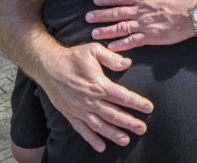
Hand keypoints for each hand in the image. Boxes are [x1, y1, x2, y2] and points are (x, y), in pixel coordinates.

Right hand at [36, 43, 153, 151]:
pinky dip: (92, 139)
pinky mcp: (70, 114)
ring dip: (113, 134)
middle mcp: (90, 100)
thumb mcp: (93, 50)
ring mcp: (79, 109)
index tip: (149, 108)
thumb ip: (111, 58)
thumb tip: (127, 63)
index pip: (121, 96)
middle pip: (113, 114)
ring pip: (99, 125)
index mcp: (98, 84)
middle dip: (129, 122)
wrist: (48, 66)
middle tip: (143, 129)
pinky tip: (101, 147)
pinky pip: (82, 130)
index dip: (136, 102)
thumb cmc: (73, 57)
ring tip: (126, 140)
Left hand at [87, 0, 196, 50]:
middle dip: (100, 15)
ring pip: (120, 28)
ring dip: (105, 31)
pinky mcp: (151, 37)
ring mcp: (144, 25)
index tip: (95, 1)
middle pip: (116, 13)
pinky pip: (132, 41)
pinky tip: (111, 46)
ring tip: (93, 33)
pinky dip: (120, 44)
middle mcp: (141, 11)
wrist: (195, 14)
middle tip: (87, 18)